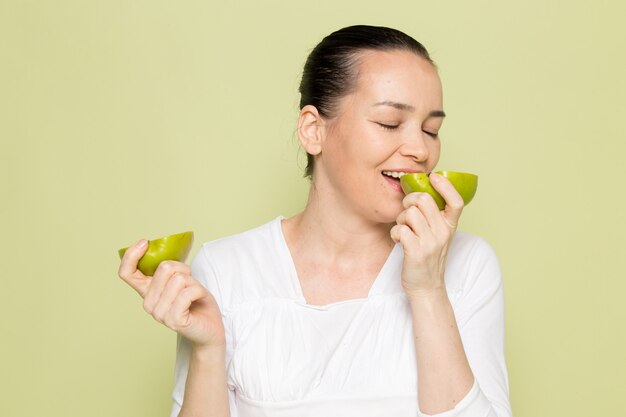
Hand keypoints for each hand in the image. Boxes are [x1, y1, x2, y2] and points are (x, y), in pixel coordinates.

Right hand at [118, 240, 224, 348]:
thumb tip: (163, 247)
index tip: (145, 242)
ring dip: (193, 282)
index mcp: (147, 291)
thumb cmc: (196, 302)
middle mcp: (149, 303)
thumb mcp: (181, 280)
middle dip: (184, 269)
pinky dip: (199, 291)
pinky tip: (199, 300)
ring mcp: (159, 313)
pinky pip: (188, 292)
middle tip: (190, 283)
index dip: (131, 255)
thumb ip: (169, 269)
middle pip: (164, 267)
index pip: (126, 272)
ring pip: (178, 279)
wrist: (210, 328)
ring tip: (194, 294)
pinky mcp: (174, 320)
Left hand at [390, 172, 464, 296]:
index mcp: (450, 227)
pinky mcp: (416, 252)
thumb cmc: (428, 257)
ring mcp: (430, 243)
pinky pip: (400, 229)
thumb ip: (434, 216)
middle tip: (406, 211)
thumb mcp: (438, 236)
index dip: (445, 186)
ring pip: (409, 213)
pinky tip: (398, 239)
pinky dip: (395, 232)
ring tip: (403, 229)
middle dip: (409, 201)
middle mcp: (443, 233)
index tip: (434, 177)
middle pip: (424, 200)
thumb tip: (419, 193)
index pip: (456, 201)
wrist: (426, 287)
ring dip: (400, 218)